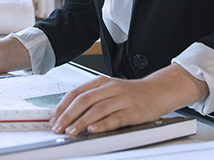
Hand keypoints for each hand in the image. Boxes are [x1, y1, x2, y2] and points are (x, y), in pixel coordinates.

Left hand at [50, 64, 207, 134]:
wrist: (159, 91)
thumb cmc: (133, 93)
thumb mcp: (110, 89)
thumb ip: (92, 98)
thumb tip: (70, 113)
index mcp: (102, 82)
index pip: (77, 92)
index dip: (63, 106)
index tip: (54, 118)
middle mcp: (111, 88)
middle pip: (84, 100)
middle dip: (68, 115)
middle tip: (58, 127)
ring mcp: (122, 99)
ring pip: (97, 110)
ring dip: (81, 122)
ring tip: (71, 131)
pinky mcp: (132, 112)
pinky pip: (115, 118)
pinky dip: (102, 125)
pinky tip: (92, 130)